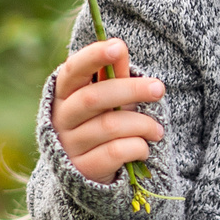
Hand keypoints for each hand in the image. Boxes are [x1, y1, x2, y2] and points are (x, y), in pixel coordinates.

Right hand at [51, 38, 164, 185]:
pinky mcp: (82, 169)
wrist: (88, 173)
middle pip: (94, 98)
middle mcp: (61, 119)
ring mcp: (69, 145)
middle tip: (158, 89)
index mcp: (64, 94)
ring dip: (142, 125)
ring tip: (157, 130)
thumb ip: (112, 75)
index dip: (93, 56)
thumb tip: (119, 46)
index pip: (72, 70)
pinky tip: (144, 148)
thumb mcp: (108, 100)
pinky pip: (115, 152)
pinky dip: (138, 147)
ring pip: (110, 126)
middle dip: (131, 90)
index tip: (118, 46)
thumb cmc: (101, 124)